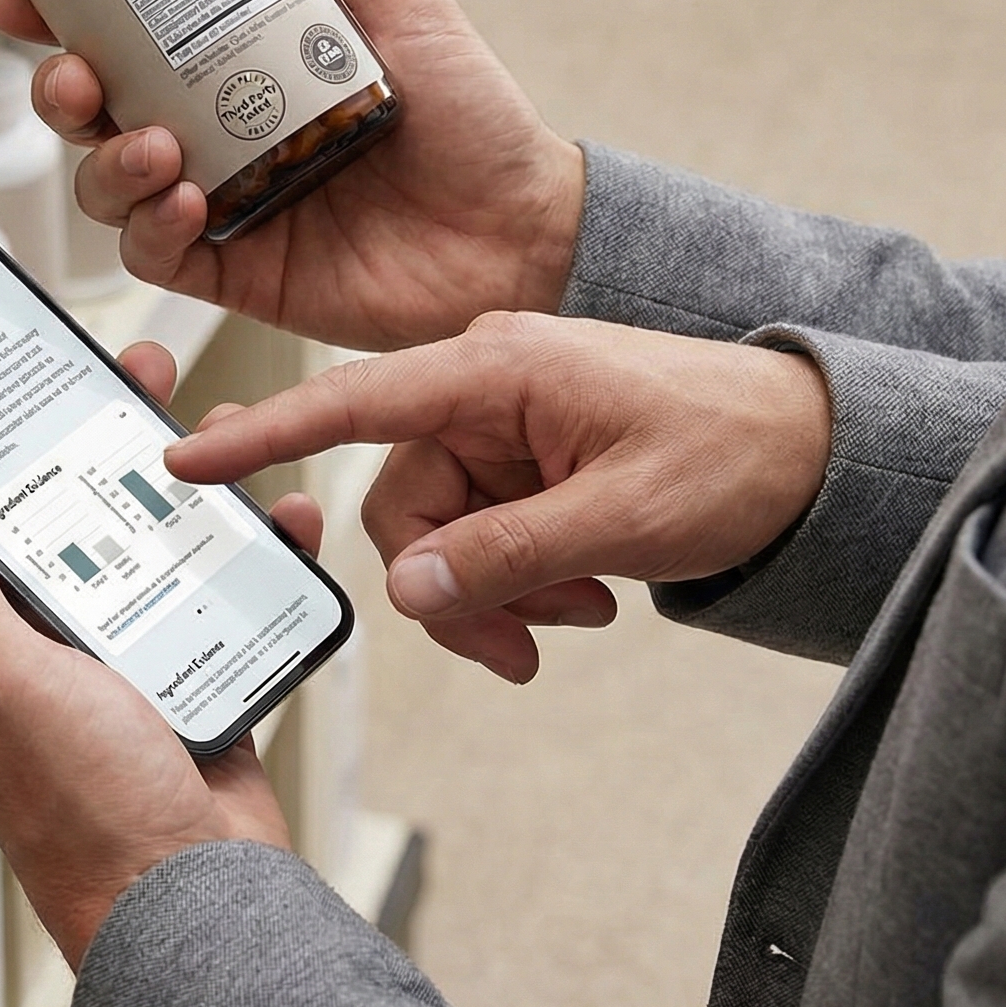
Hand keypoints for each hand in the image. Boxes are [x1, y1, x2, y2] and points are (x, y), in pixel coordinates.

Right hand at [0, 0, 584, 351]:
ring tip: (155, 145)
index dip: (61, 13)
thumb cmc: (473, 121)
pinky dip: (152, 229)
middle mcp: (217, 129)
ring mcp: (221, 201)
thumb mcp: (401, 4)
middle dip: (59, 88)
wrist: (521, 231)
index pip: (125, 32)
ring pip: (110, 184)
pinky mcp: (236, 268)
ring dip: (107, 163)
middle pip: (95, 108)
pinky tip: (187, 203)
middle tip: (74, 76)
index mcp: (240, 61)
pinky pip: (156, 255)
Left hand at [0, 342, 322, 969]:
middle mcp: (48, 647)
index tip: (32, 372)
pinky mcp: (194, 679)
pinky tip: (284, 519)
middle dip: (111, 438)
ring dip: (193, 487)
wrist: (199, 905)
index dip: (3, 439)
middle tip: (144, 374)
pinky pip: (223, 596)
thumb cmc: (87, 810)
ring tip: (229, 433)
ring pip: (156, 544)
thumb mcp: (2, 676)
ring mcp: (126, 663)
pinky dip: (256, 555)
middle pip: (77, 512)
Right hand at [165, 313, 831, 684]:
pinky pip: (483, 528)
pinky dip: (520, 574)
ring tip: (582, 609)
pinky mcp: (529, 454)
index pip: (353, 399)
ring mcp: (507, 420)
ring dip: (497, 585)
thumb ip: (506, 555)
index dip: (266, 433)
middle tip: (529, 641)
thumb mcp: (622, 517)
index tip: (189, 459)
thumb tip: (410, 593)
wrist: (817, 446)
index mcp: (498, 365)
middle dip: (454, 582)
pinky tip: (585, 593)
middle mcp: (487, 383)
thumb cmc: (736, 450)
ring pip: (441, 528)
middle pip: (403, 502)